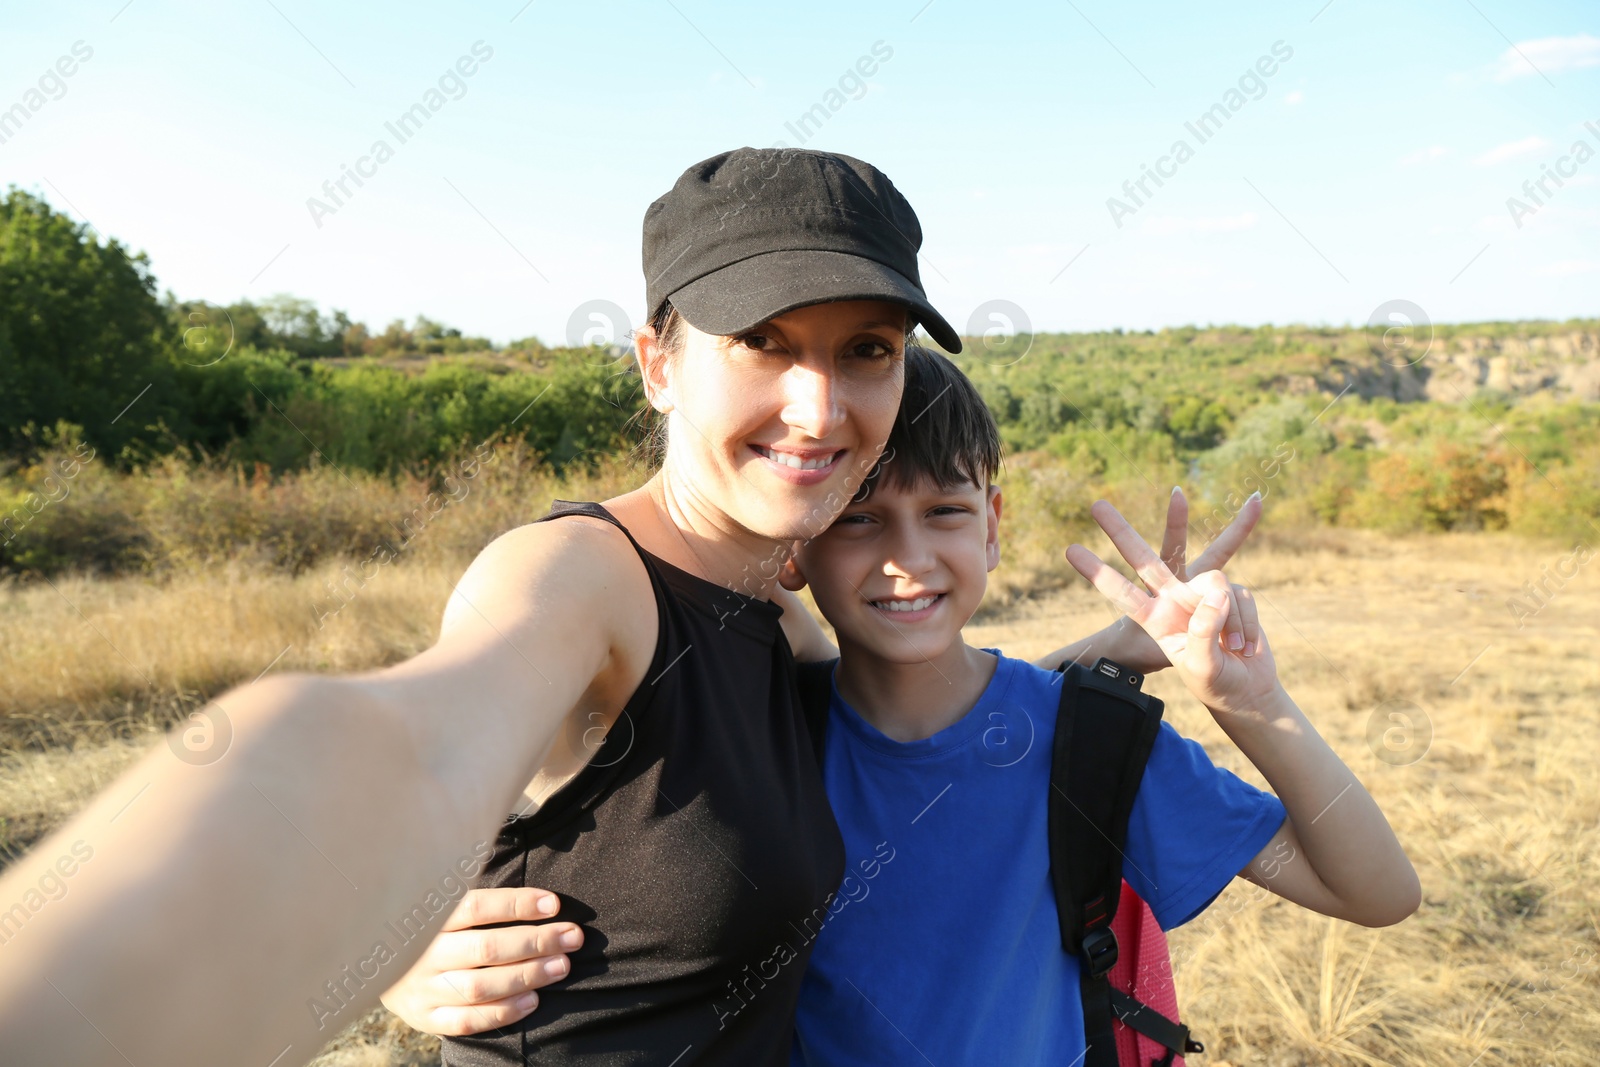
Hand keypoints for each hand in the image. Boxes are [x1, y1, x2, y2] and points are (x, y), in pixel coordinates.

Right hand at [380, 887, 582, 1036]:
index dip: (517, 904)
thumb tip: (510, 862)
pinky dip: (503, 1012)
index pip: (476, 906)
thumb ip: (466, 887)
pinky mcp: (424, 1017)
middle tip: (572, 936)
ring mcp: (421, 989)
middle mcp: (421, 954)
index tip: (553, 903)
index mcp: (423, 915)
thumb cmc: (418, 922)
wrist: (366, 963)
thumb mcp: (430, 897)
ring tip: (562, 966)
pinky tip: (534, 999)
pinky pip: (467, 1021)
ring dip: (527, 976)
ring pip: (480, 987)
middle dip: (536, 941)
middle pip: (485, 948)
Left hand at [1067, 500, 1280, 716]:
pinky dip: (1248, 625)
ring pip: (1215, 576)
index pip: (1122, 592)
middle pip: (1146, 558)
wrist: (1246, 689)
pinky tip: (1246, 647)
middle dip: (1120, 533)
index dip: (1098, 573)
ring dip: (1231, 617)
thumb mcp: (1201, 666)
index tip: (1070, 551)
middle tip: (1096, 505)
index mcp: (1155, 619)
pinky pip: (1242, 598)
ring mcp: (1202, 593)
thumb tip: (1216, 592)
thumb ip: (1203, 630)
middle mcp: (1173, 598)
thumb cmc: (1215, 683)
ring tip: (1234, 649)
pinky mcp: (1231, 592)